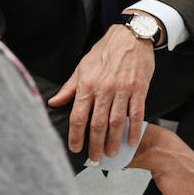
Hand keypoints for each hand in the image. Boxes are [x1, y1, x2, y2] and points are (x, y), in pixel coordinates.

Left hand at [47, 18, 157, 162]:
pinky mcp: (139, 89)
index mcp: (87, 84)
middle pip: (98, 123)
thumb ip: (69, 88)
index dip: (76, 135)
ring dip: (114, 141)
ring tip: (112, 154)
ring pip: (117, 122)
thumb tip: (54, 103)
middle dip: (95, 144)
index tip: (75, 148)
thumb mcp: (82, 67)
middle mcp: (104, 89)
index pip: (78, 116)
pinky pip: (137, 113)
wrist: (130, 36)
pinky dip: (134, 129)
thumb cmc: (105, 51)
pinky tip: (132, 140)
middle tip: (95, 158)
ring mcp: (123, 90)